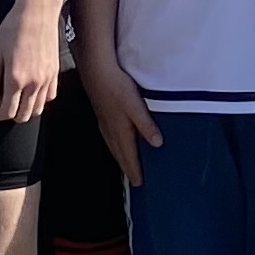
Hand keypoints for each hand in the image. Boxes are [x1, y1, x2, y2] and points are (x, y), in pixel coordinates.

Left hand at [0, 0, 61, 124]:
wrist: (37, 12)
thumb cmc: (12, 30)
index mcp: (16, 79)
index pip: (7, 112)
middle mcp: (34, 83)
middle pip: (23, 116)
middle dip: (9, 114)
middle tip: (1, 103)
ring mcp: (47, 79)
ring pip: (38, 110)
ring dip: (24, 109)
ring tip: (15, 97)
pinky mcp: (55, 72)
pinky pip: (49, 97)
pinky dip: (39, 100)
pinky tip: (30, 90)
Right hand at [81, 54, 161, 186]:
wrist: (96, 71)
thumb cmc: (116, 86)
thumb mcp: (136, 106)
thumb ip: (146, 125)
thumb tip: (157, 144)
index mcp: (120, 130)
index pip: (129, 156)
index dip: (135, 170)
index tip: (139, 183)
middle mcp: (110, 130)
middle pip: (120, 154)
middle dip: (127, 167)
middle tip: (134, 180)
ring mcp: (105, 122)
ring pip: (113, 146)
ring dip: (120, 157)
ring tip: (126, 165)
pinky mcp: (102, 113)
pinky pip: (110, 136)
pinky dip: (115, 145)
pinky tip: (116, 141)